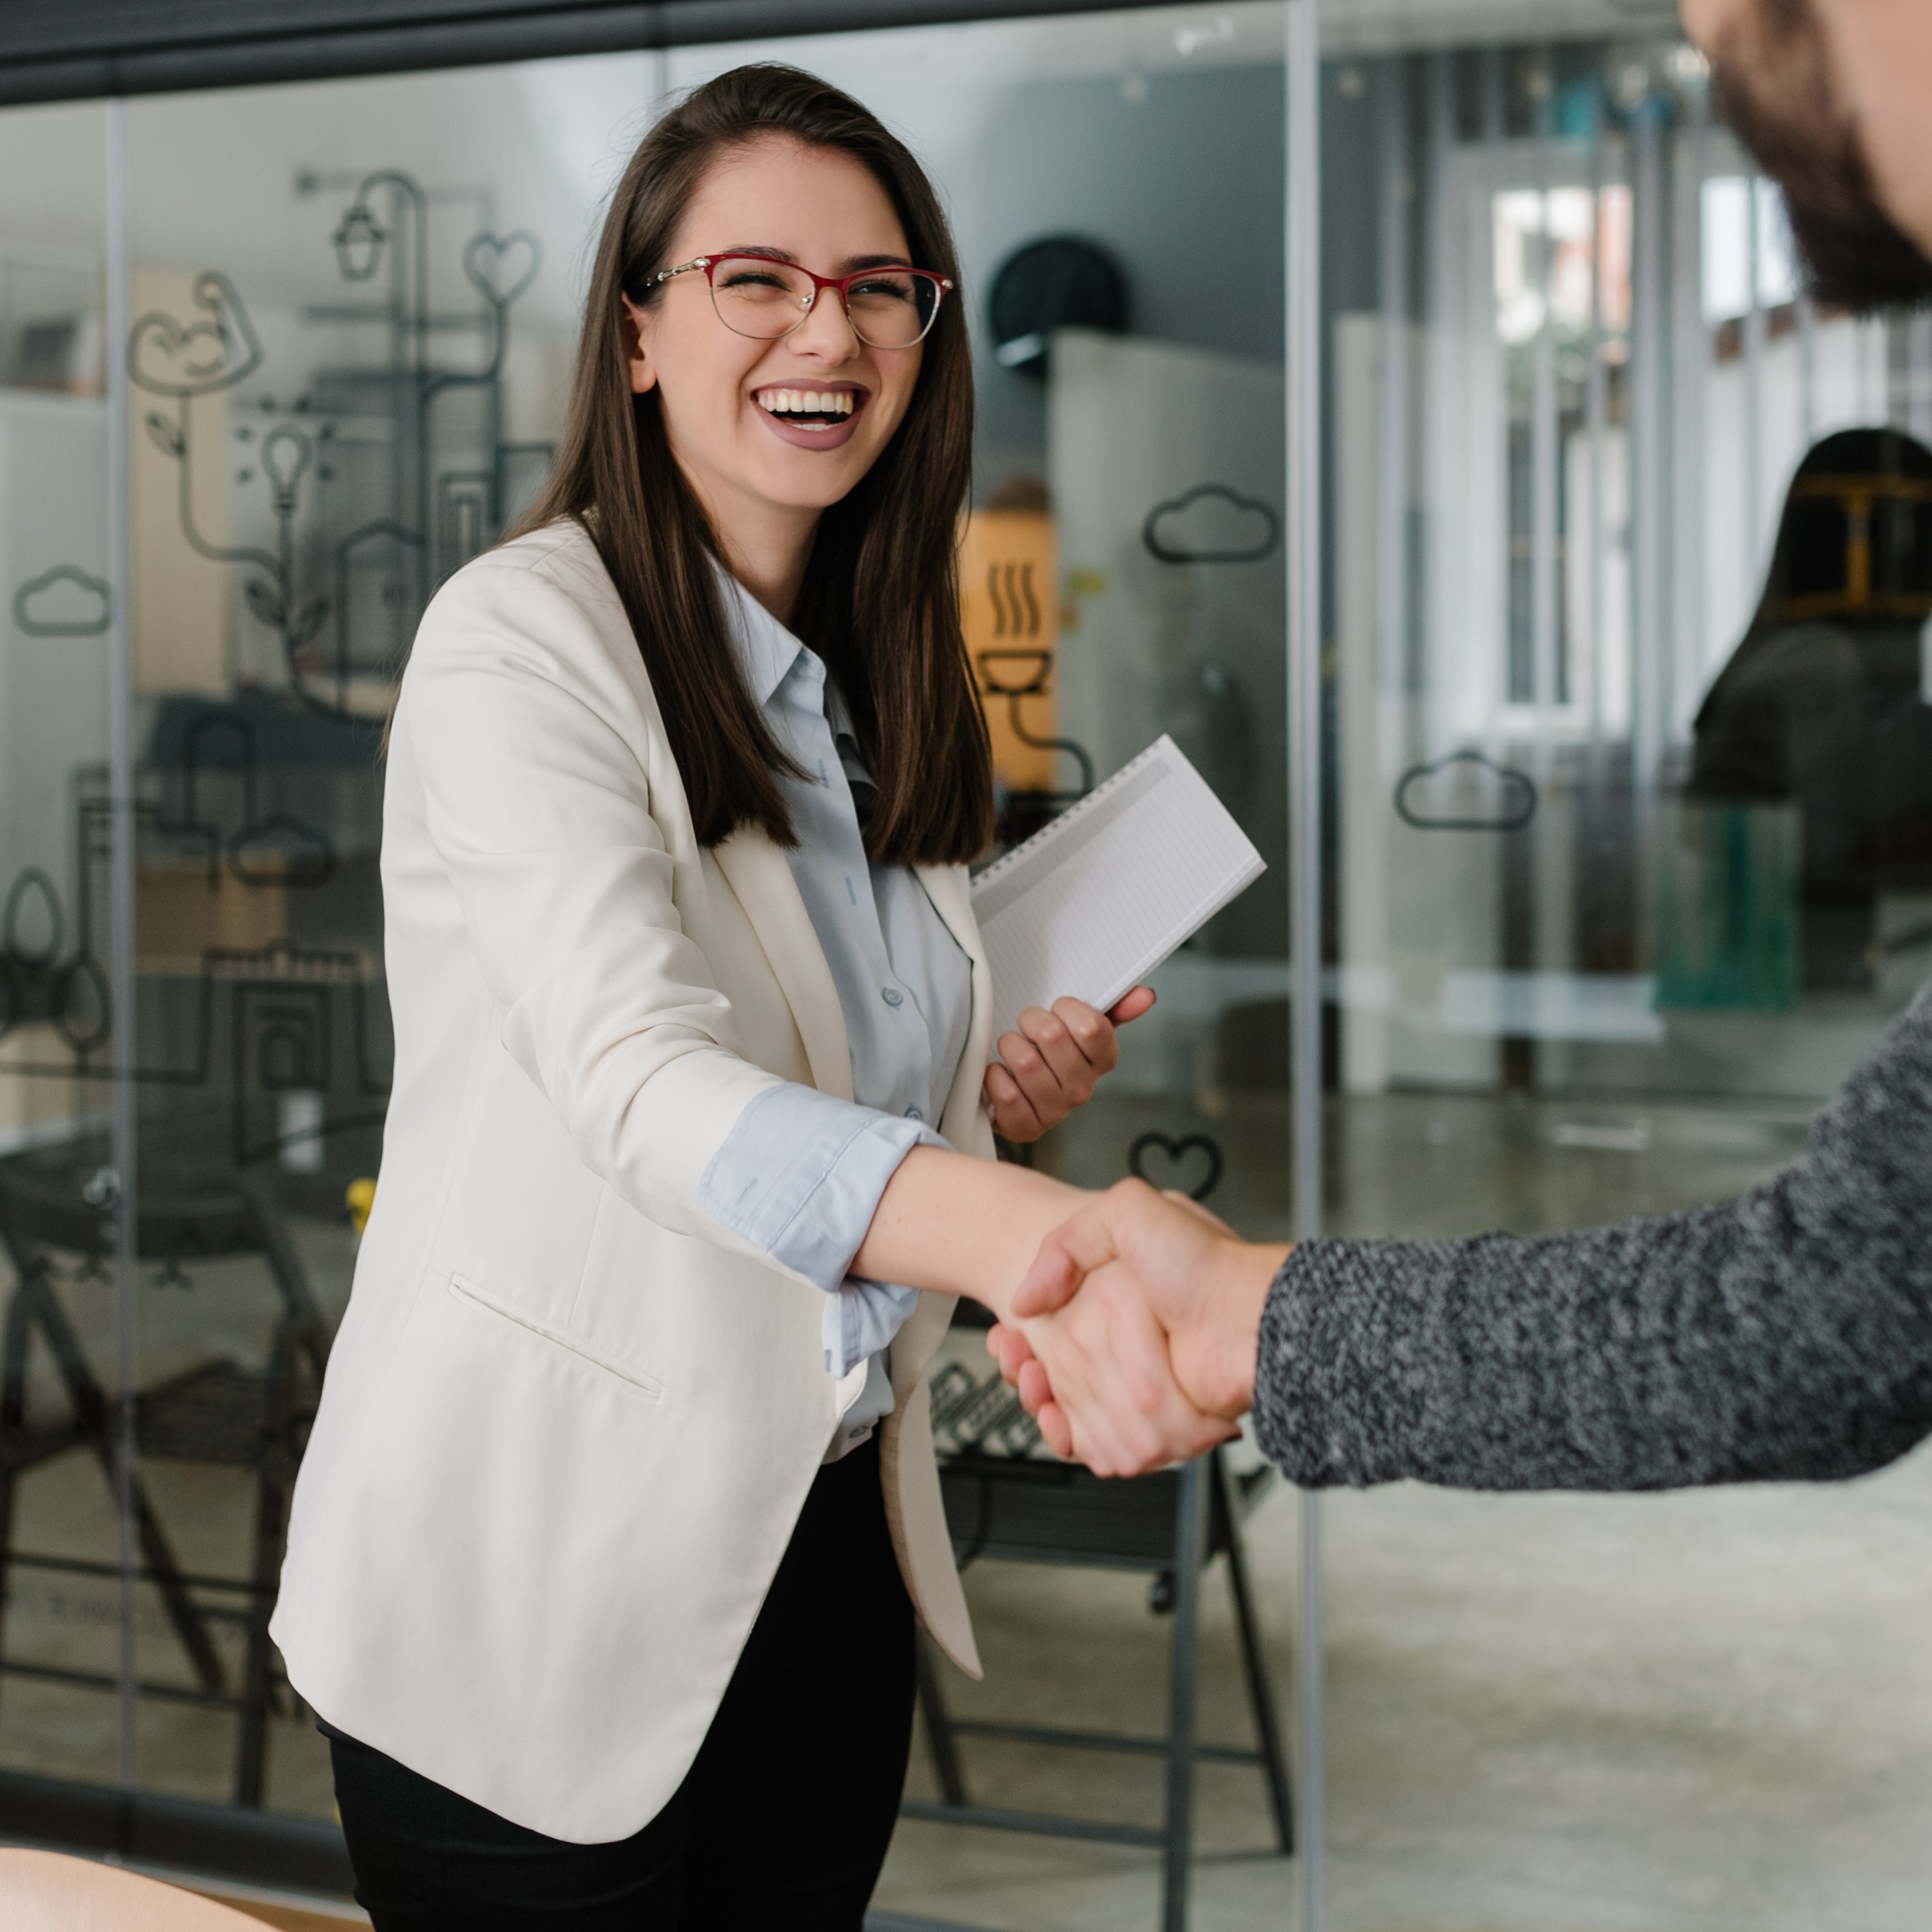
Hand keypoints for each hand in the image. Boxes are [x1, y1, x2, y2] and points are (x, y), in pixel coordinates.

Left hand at [982, 988, 1154, 1140]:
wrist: (1014, 1087)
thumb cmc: (1048, 1051)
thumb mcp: (1079, 1023)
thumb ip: (1114, 1007)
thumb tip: (1145, 995)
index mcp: (1103, 1061)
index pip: (1091, 1027)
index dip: (1065, 1008)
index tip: (1056, 1009)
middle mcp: (1083, 1089)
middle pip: (1052, 1037)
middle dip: (1030, 1021)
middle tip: (1027, 1029)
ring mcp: (1056, 1111)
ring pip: (1025, 1062)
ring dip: (1009, 1046)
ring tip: (1012, 1049)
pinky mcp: (1028, 1128)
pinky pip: (1007, 1095)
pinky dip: (995, 1076)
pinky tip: (1000, 1073)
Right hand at [1010, 1257, 1239, 1475]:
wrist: (1247, 1318)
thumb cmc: (1203, 1263)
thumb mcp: (1128, 1212)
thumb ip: (1067, 1242)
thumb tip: (1025, 1300)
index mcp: (1119, 1300)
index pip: (1053, 1330)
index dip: (1023, 1337)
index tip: (1008, 1335)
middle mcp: (1130, 1343)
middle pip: (1055, 1370)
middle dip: (1027, 1367)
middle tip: (1018, 1356)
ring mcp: (1141, 1384)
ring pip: (1068, 1406)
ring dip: (1040, 1399)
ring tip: (1031, 1378)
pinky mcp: (1152, 1424)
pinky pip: (1095, 1441)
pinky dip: (1068, 1434)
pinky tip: (1052, 1413)